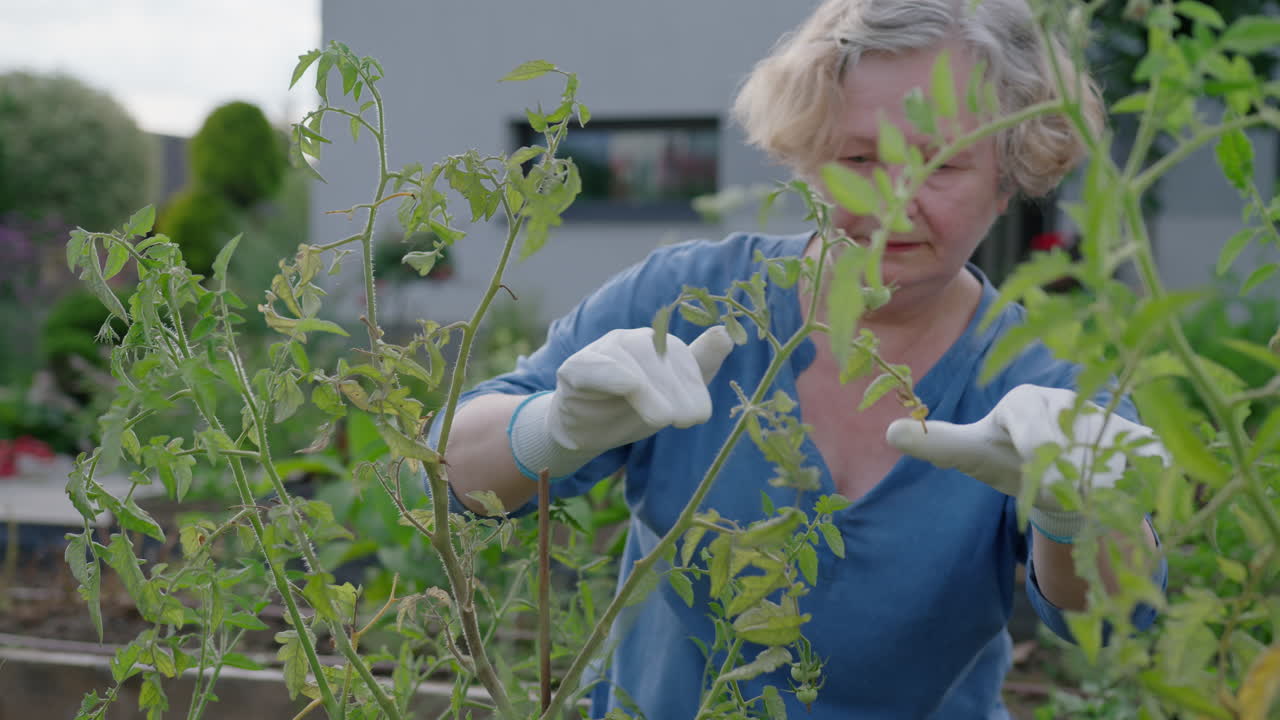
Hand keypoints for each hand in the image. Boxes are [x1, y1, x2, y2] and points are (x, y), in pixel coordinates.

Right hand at [509, 326, 733, 479]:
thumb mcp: (672, 396)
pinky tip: (626, 387)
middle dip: (676, 389)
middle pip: (657, 353)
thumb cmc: (632, 409)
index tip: (699, 417)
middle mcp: (630, 341)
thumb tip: (726, 335)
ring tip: (661, 419)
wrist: (585, 430)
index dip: (693, 383)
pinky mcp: (574, 368)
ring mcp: (601, 351)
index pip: (681, 354)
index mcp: (657, 345)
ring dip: (648, 389)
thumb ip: (699, 366)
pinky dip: (610, 373)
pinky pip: (592, 366)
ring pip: (628, 358)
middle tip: (686, 421)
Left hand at [885, 384, 1167, 540]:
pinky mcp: (1142, 437)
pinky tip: (1130, 492)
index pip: (1031, 418)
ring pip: (1110, 452)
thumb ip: (936, 443)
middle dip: (1068, 472)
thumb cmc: (1009, 461)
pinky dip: (1141, 479)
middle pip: (1072, 439)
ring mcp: (1107, 416)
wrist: (1059, 476)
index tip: (1040, 475)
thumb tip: (891, 432)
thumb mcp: (971, 454)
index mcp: (1025, 400)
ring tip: (1091, 494)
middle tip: (1066, 491)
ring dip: (1101, 481)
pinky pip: (1149, 457)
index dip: (1036, 448)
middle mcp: (1068, 399)